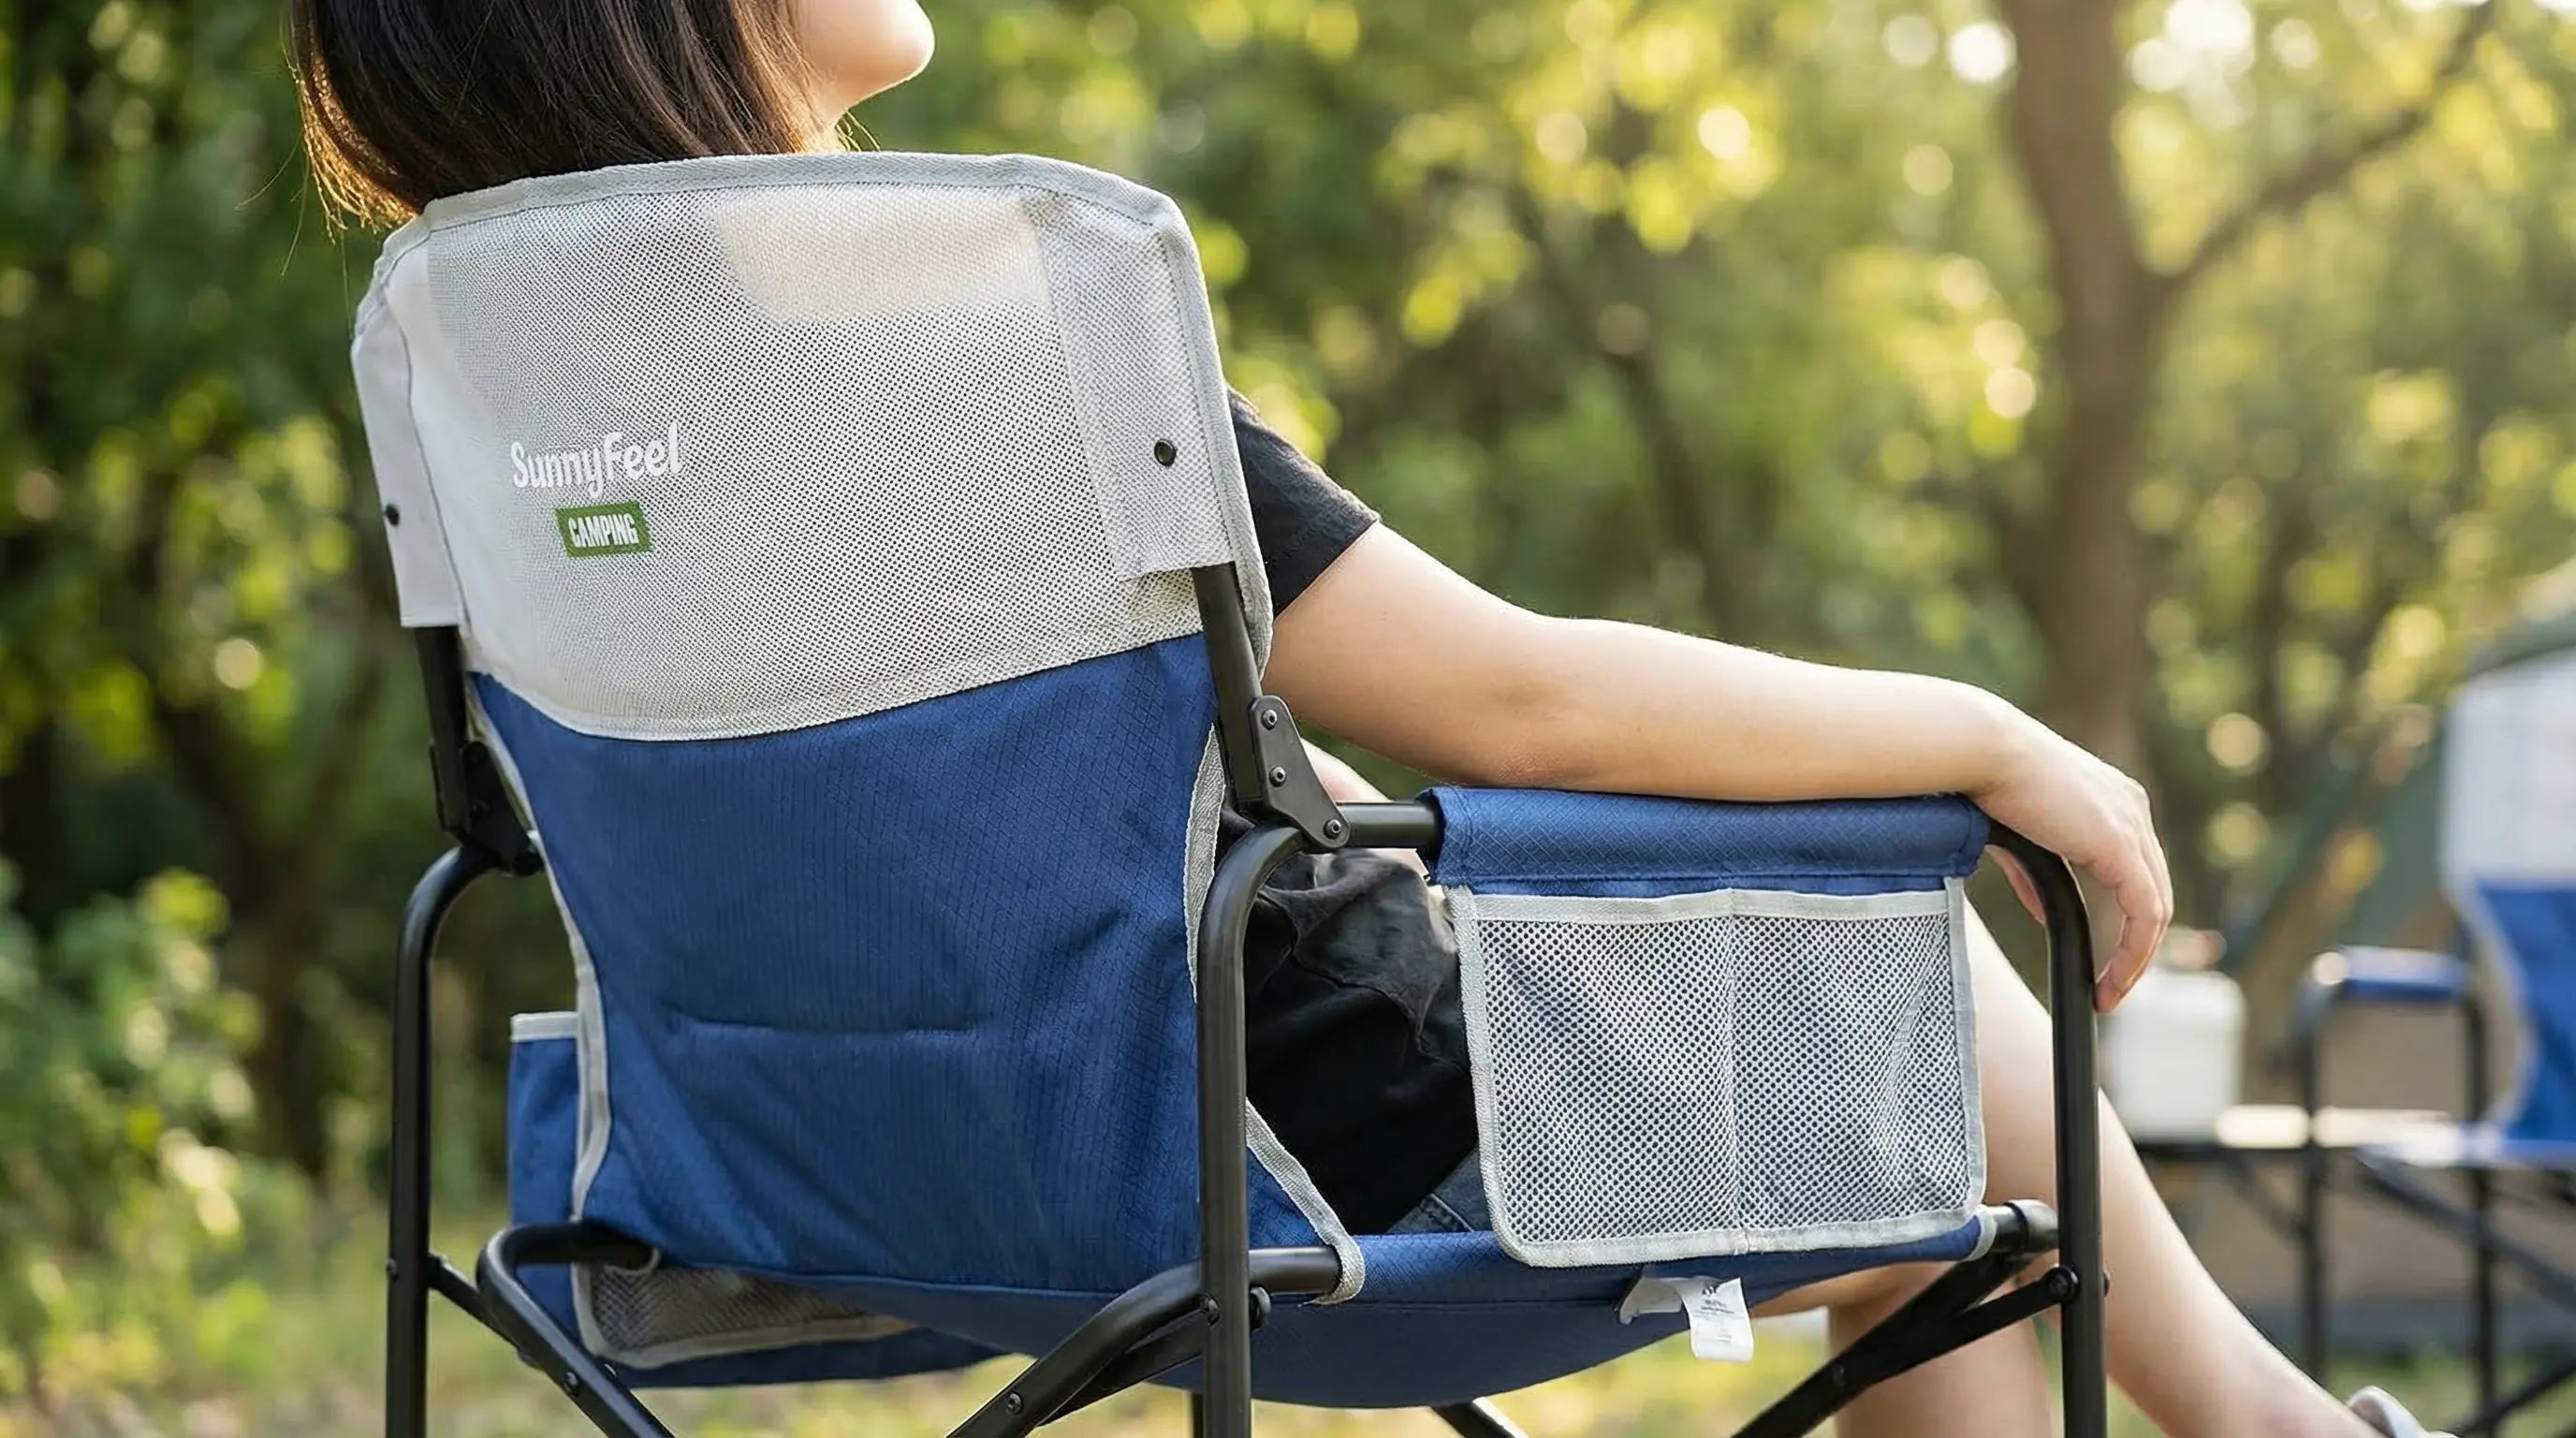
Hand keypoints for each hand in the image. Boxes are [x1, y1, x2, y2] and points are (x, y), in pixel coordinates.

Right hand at [1969, 711, 2172, 1012]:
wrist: (1982, 752)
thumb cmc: (1985, 780)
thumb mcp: (2020, 836)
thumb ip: (2038, 875)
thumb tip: (2045, 911)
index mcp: (2113, 800)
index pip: (2137, 870)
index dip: (2127, 919)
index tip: (2104, 956)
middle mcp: (2132, 809)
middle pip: (2154, 892)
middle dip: (2137, 945)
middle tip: (2110, 985)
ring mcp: (2132, 826)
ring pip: (2155, 908)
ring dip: (2136, 959)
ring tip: (2109, 993)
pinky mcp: (2121, 847)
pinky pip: (2144, 914)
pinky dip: (2132, 953)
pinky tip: (2108, 980)